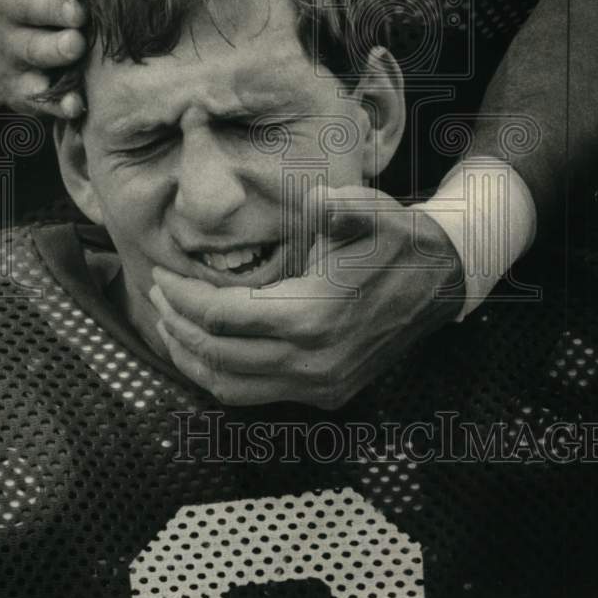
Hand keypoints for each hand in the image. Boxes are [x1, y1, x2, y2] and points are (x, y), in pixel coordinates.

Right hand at [0, 0, 86, 117]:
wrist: (0, 40)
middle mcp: (6, 5)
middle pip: (26, 4)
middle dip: (53, 7)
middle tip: (79, 11)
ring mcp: (8, 48)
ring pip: (30, 49)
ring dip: (54, 50)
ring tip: (75, 46)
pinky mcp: (16, 86)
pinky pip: (35, 96)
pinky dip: (56, 101)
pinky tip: (75, 103)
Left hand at [149, 185, 464, 408]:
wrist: (441, 280)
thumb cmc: (397, 241)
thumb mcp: (373, 213)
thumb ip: (342, 208)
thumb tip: (317, 201)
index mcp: (312, 317)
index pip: (222, 317)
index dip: (182, 298)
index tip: (160, 277)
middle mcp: (312, 362)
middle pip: (218, 354)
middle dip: (177, 324)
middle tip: (157, 294)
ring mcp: (320, 384)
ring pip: (231, 386)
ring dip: (193, 358)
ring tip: (170, 323)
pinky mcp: (327, 393)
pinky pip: (257, 395)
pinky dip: (222, 375)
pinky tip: (209, 348)